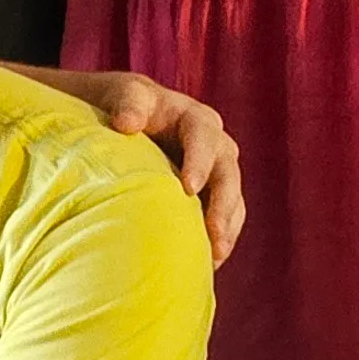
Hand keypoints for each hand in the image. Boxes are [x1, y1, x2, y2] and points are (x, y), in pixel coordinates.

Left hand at [67, 70, 243, 264]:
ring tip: (214, 256)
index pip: (204, 137)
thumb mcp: (126, 96)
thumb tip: (126, 123)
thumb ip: (128, 104)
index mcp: (195, 119)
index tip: (188, 188)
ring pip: (232, 200)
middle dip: (222, 204)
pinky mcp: (213, 196)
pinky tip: (208, 264)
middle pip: (227, 174)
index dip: (200, 162)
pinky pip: (226, 218)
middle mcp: (214, 145)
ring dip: (227, 228)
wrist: (131, 120)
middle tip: (212, 233)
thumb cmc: (126, 106)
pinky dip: (220, 239)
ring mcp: (217, 172)